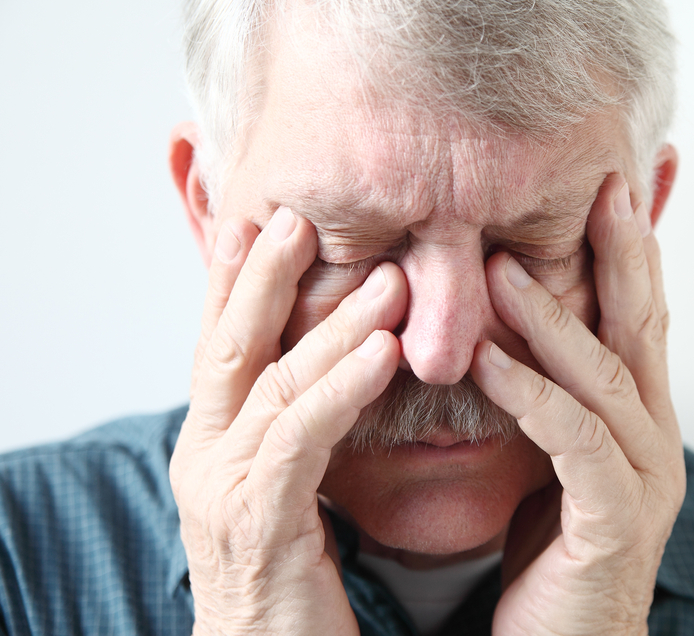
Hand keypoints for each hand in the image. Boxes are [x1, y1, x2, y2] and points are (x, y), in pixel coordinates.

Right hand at [169, 207, 406, 634]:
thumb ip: (298, 426)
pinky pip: (301, 437)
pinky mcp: (257, 522)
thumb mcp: (285, 489)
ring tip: (385, 276)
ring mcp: (222, 487)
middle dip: (265, 276)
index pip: (224, 344)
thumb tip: (332, 365)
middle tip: (305, 215)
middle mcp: (206, 455)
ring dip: (331, 324)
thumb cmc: (287, 580)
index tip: (268, 220)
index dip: (239, 280)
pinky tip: (383, 351)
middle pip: (232, 345)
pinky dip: (340, 388)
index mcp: (214, 443)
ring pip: (274, 383)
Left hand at [471, 173, 685, 635]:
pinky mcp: (614, 521)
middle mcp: (655, 440)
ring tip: (503, 266)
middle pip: (643, 328)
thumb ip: (549, 400)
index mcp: (638, 422)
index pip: (638, 319)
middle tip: (604, 187)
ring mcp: (644, 480)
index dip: (631, 252)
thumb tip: (508, 335)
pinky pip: (573, 441)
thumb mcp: (552, 462)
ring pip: (606, 377)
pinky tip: (487, 358)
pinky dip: (531, 393)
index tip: (613, 189)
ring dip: (555, 316)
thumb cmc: (552, 560)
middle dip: (625, 254)